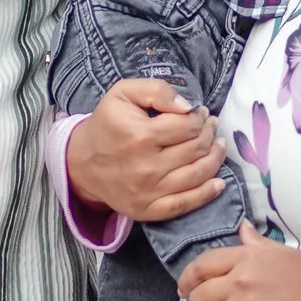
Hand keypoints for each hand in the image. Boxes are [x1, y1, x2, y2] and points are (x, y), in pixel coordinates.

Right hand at [65, 77, 225, 222]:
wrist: (82, 163)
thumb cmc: (107, 124)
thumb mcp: (122, 94)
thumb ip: (156, 90)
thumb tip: (187, 106)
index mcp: (140, 136)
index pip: (188, 126)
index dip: (200, 117)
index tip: (201, 112)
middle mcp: (146, 167)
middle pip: (196, 149)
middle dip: (210, 134)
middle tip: (212, 126)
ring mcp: (148, 192)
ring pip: (197, 175)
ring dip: (215, 158)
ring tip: (219, 146)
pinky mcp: (148, 210)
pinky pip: (185, 204)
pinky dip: (207, 194)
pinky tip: (219, 183)